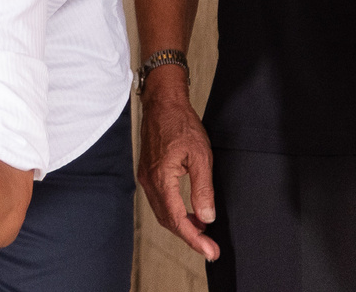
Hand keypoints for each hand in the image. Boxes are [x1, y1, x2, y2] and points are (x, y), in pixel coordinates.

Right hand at [135, 69, 217, 260]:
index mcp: (161, 178)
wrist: (162, 104)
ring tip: (203, 232)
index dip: (194, 239)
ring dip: (182, 225)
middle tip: (210, 248)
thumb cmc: (181, 124)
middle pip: (167, 220)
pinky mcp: (148, 173)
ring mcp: (146, 177)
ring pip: (162, 212)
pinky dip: (175, 212)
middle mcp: (149, 180)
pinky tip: (190, 212)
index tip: (209, 251)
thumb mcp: (201, 156)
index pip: (177, 218)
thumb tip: (206, 217)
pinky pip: (160, 201)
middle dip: (189, 236)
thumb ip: (202, 189)